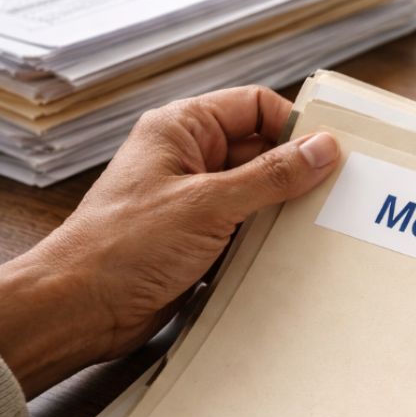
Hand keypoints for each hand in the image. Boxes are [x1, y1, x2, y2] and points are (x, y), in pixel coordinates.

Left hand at [0, 86, 338, 394]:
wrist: (81, 309)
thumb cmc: (123, 247)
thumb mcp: (209, 205)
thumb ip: (271, 176)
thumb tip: (323, 149)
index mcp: (182, 130)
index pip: (254, 107)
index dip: (293, 126)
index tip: (331, 154)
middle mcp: (189, 159)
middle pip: (262, 151)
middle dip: (296, 173)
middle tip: (335, 195)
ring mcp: (194, 200)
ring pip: (259, 193)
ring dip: (284, 211)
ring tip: (318, 227)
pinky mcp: (199, 239)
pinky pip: (247, 229)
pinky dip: (268, 240)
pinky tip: (292, 254)